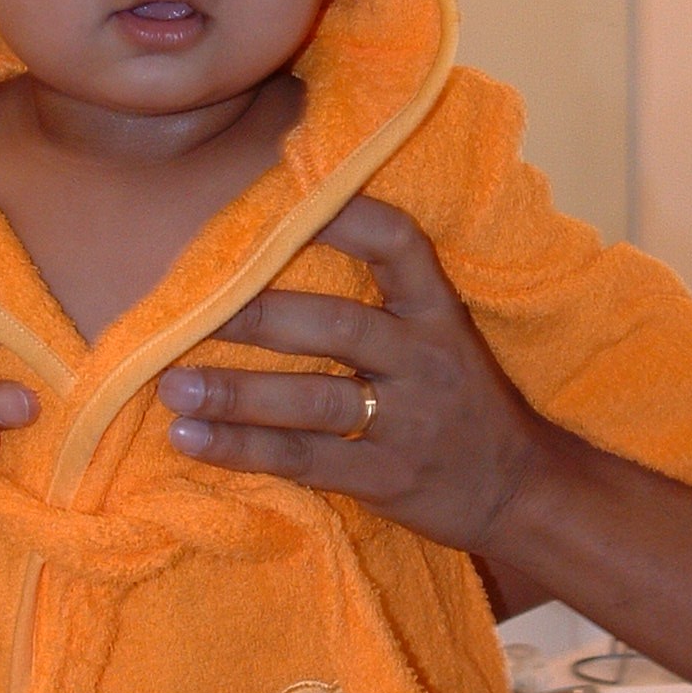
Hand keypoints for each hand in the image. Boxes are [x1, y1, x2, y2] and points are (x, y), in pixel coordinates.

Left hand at [159, 195, 542, 554]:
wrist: (518, 490)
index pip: (399, 245)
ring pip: (315, 401)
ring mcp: (407, 423)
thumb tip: (268, 253)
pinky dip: (241, 449)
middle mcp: (425, 359)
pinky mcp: (386, 479)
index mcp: (437, 312)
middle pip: (339, 327)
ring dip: (237, 393)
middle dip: (261, 317)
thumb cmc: (457, 401)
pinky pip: (303, 459)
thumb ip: (377, 302)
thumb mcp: (437, 338)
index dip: (344, 218)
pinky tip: (190, 438)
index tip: (281, 203)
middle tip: (192, 311)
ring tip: (173, 386)